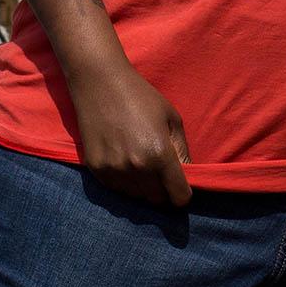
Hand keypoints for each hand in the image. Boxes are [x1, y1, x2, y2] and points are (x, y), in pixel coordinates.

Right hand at [69, 60, 192, 207]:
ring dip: (145, 187)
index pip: (177, 196)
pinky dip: (126, 182)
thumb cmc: (143, 98)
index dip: (184, 194)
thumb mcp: (172, 120)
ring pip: (137, 196)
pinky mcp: (96, 171)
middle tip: (165, 173)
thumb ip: (182, 151)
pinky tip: (127, 160)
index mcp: (159, 155)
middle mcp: (136, 169)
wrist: (101, 86)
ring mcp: (113, 172)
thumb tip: (189, 174)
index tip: (184, 187)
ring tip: (144, 163)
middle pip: (157, 200)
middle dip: (165, 191)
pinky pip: (117, 189)